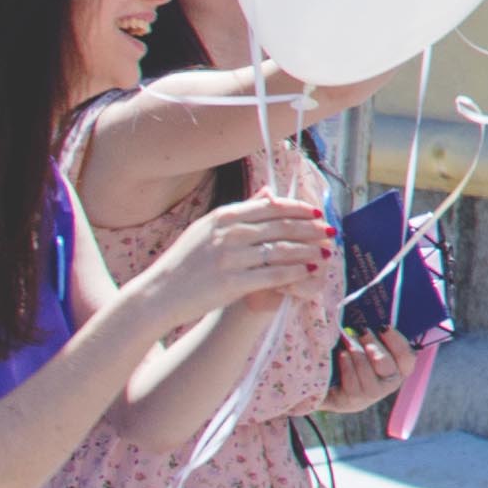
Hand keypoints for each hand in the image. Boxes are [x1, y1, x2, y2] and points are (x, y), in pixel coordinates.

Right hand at [153, 193, 337, 318]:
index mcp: (223, 217)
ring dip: (308, 250)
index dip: (299, 210)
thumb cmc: (183, 263)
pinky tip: (308, 272)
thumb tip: (268, 192)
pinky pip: (272, 275)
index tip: (317, 213)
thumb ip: (240, 211)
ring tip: (325, 252)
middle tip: (330, 232)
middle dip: (311, 229)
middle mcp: (227, 233)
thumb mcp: (206, 229)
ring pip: (281, 250)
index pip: (271, 207)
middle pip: (281, 227)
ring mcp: (228, 258)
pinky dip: (294, 272)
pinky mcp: (230, 283)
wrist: (156, 295)